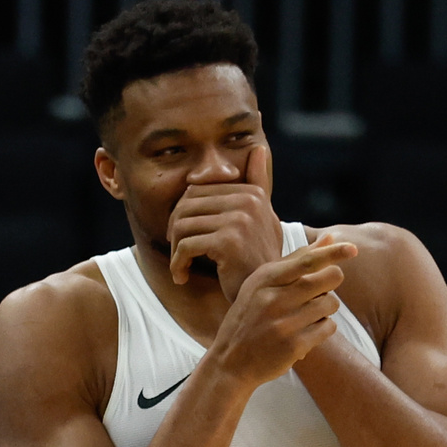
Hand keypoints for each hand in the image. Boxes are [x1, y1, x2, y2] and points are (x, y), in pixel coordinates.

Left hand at [168, 145, 281, 300]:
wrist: (271, 298)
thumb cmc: (258, 261)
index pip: (196, 192)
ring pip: (182, 226)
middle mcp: (248, 201)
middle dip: (175, 232)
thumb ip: (257, 186)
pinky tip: (181, 276)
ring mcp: (240, 220)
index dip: (182, 216)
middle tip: (178, 254)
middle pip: (186, 206)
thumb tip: (258, 148)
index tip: (184, 240)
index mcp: (252, 193)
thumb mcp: (261, 219)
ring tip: (180, 267)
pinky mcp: (228, 241)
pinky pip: (186, 246)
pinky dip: (177, 264)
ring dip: (175, 251)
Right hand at [208, 234, 357, 386]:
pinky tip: (307, 331)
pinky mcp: (294, 346)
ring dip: (326, 307)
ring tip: (309, 313)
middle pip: (327, 279)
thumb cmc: (248, 317)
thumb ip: (294, 260)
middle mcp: (273, 299)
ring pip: (330, 303)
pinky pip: (328, 327)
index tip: (353, 248)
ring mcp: (284, 323)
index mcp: (264, 279)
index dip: (333, 253)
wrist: (230, 361)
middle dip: (331, 281)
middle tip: (320, 289)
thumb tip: (329, 239)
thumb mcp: (261, 285)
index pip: (307, 260)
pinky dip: (323, 328)